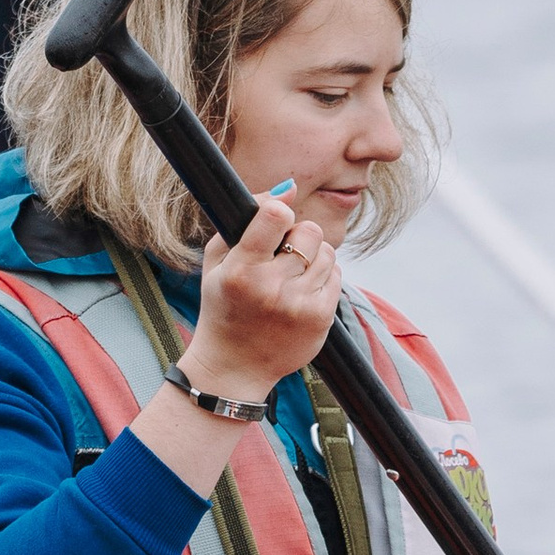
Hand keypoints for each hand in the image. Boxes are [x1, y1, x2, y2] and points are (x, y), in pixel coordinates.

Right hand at [186, 186, 341, 399]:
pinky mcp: (320, 319)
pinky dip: (322, 278)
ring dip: (312, 257)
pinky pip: (336, 276)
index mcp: (241, 270)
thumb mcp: (218, 261)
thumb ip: (247, 218)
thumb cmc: (224, 305)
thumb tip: (287, 188)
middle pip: (309, 231)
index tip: (276, 222)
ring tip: (290, 276)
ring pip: (327, 253)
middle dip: (299, 236)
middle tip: (282, 254)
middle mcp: (271, 288)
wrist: (234, 366)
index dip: (281, 212)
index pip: (275, 217)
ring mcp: (299, 305)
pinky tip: (301, 292)